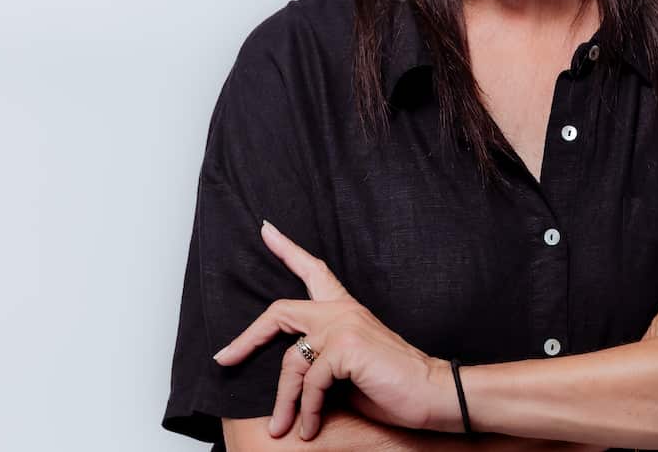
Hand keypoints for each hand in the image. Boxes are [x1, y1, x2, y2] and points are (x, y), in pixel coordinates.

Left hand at [211, 219, 444, 440]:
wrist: (433, 393)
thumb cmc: (395, 384)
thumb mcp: (351, 370)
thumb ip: (323, 362)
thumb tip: (292, 382)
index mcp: (346, 310)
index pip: (314, 271)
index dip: (287, 250)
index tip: (266, 230)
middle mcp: (342, 311)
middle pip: (280, 311)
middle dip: (247, 337)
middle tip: (223, 359)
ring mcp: (343, 326)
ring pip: (292, 361)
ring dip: (284, 401)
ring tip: (281, 427)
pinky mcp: (346, 347)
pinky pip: (310, 382)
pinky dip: (307, 409)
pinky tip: (310, 427)